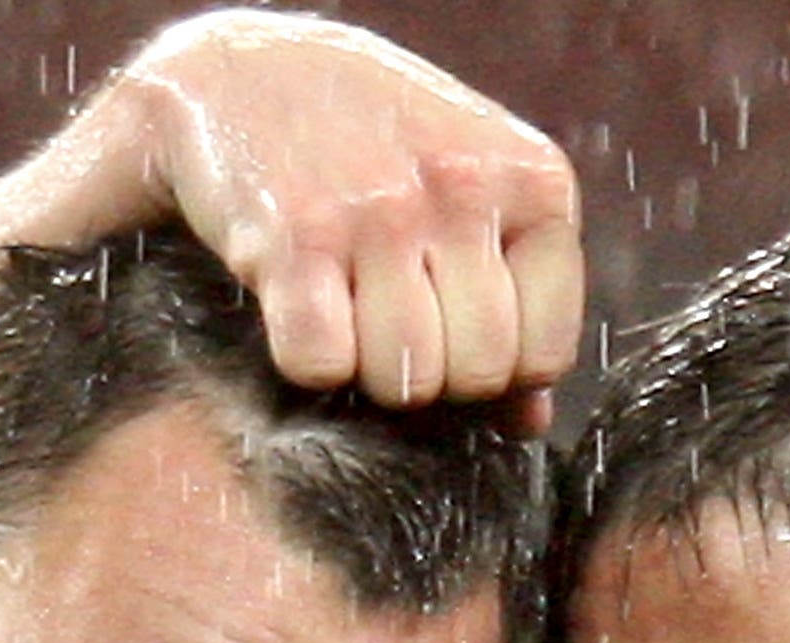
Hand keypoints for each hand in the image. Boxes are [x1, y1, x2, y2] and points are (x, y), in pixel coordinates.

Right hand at [95, 11, 581, 425]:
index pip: (546, 352)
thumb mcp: (471, 195)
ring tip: (347, 313)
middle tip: (393, 327)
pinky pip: (322, 364)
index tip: (452, 334)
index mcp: (534, 180)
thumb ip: (517, 299)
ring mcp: (381, 210)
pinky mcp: (293, 236)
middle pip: (478, 372)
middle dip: (434, 377)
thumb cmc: (373, 147)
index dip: (497, 371)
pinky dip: (305, 362)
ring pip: (406, 379)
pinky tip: (299, 308)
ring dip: (368, 373)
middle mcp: (464, 187)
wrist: (243, 72)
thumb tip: (527, 422)